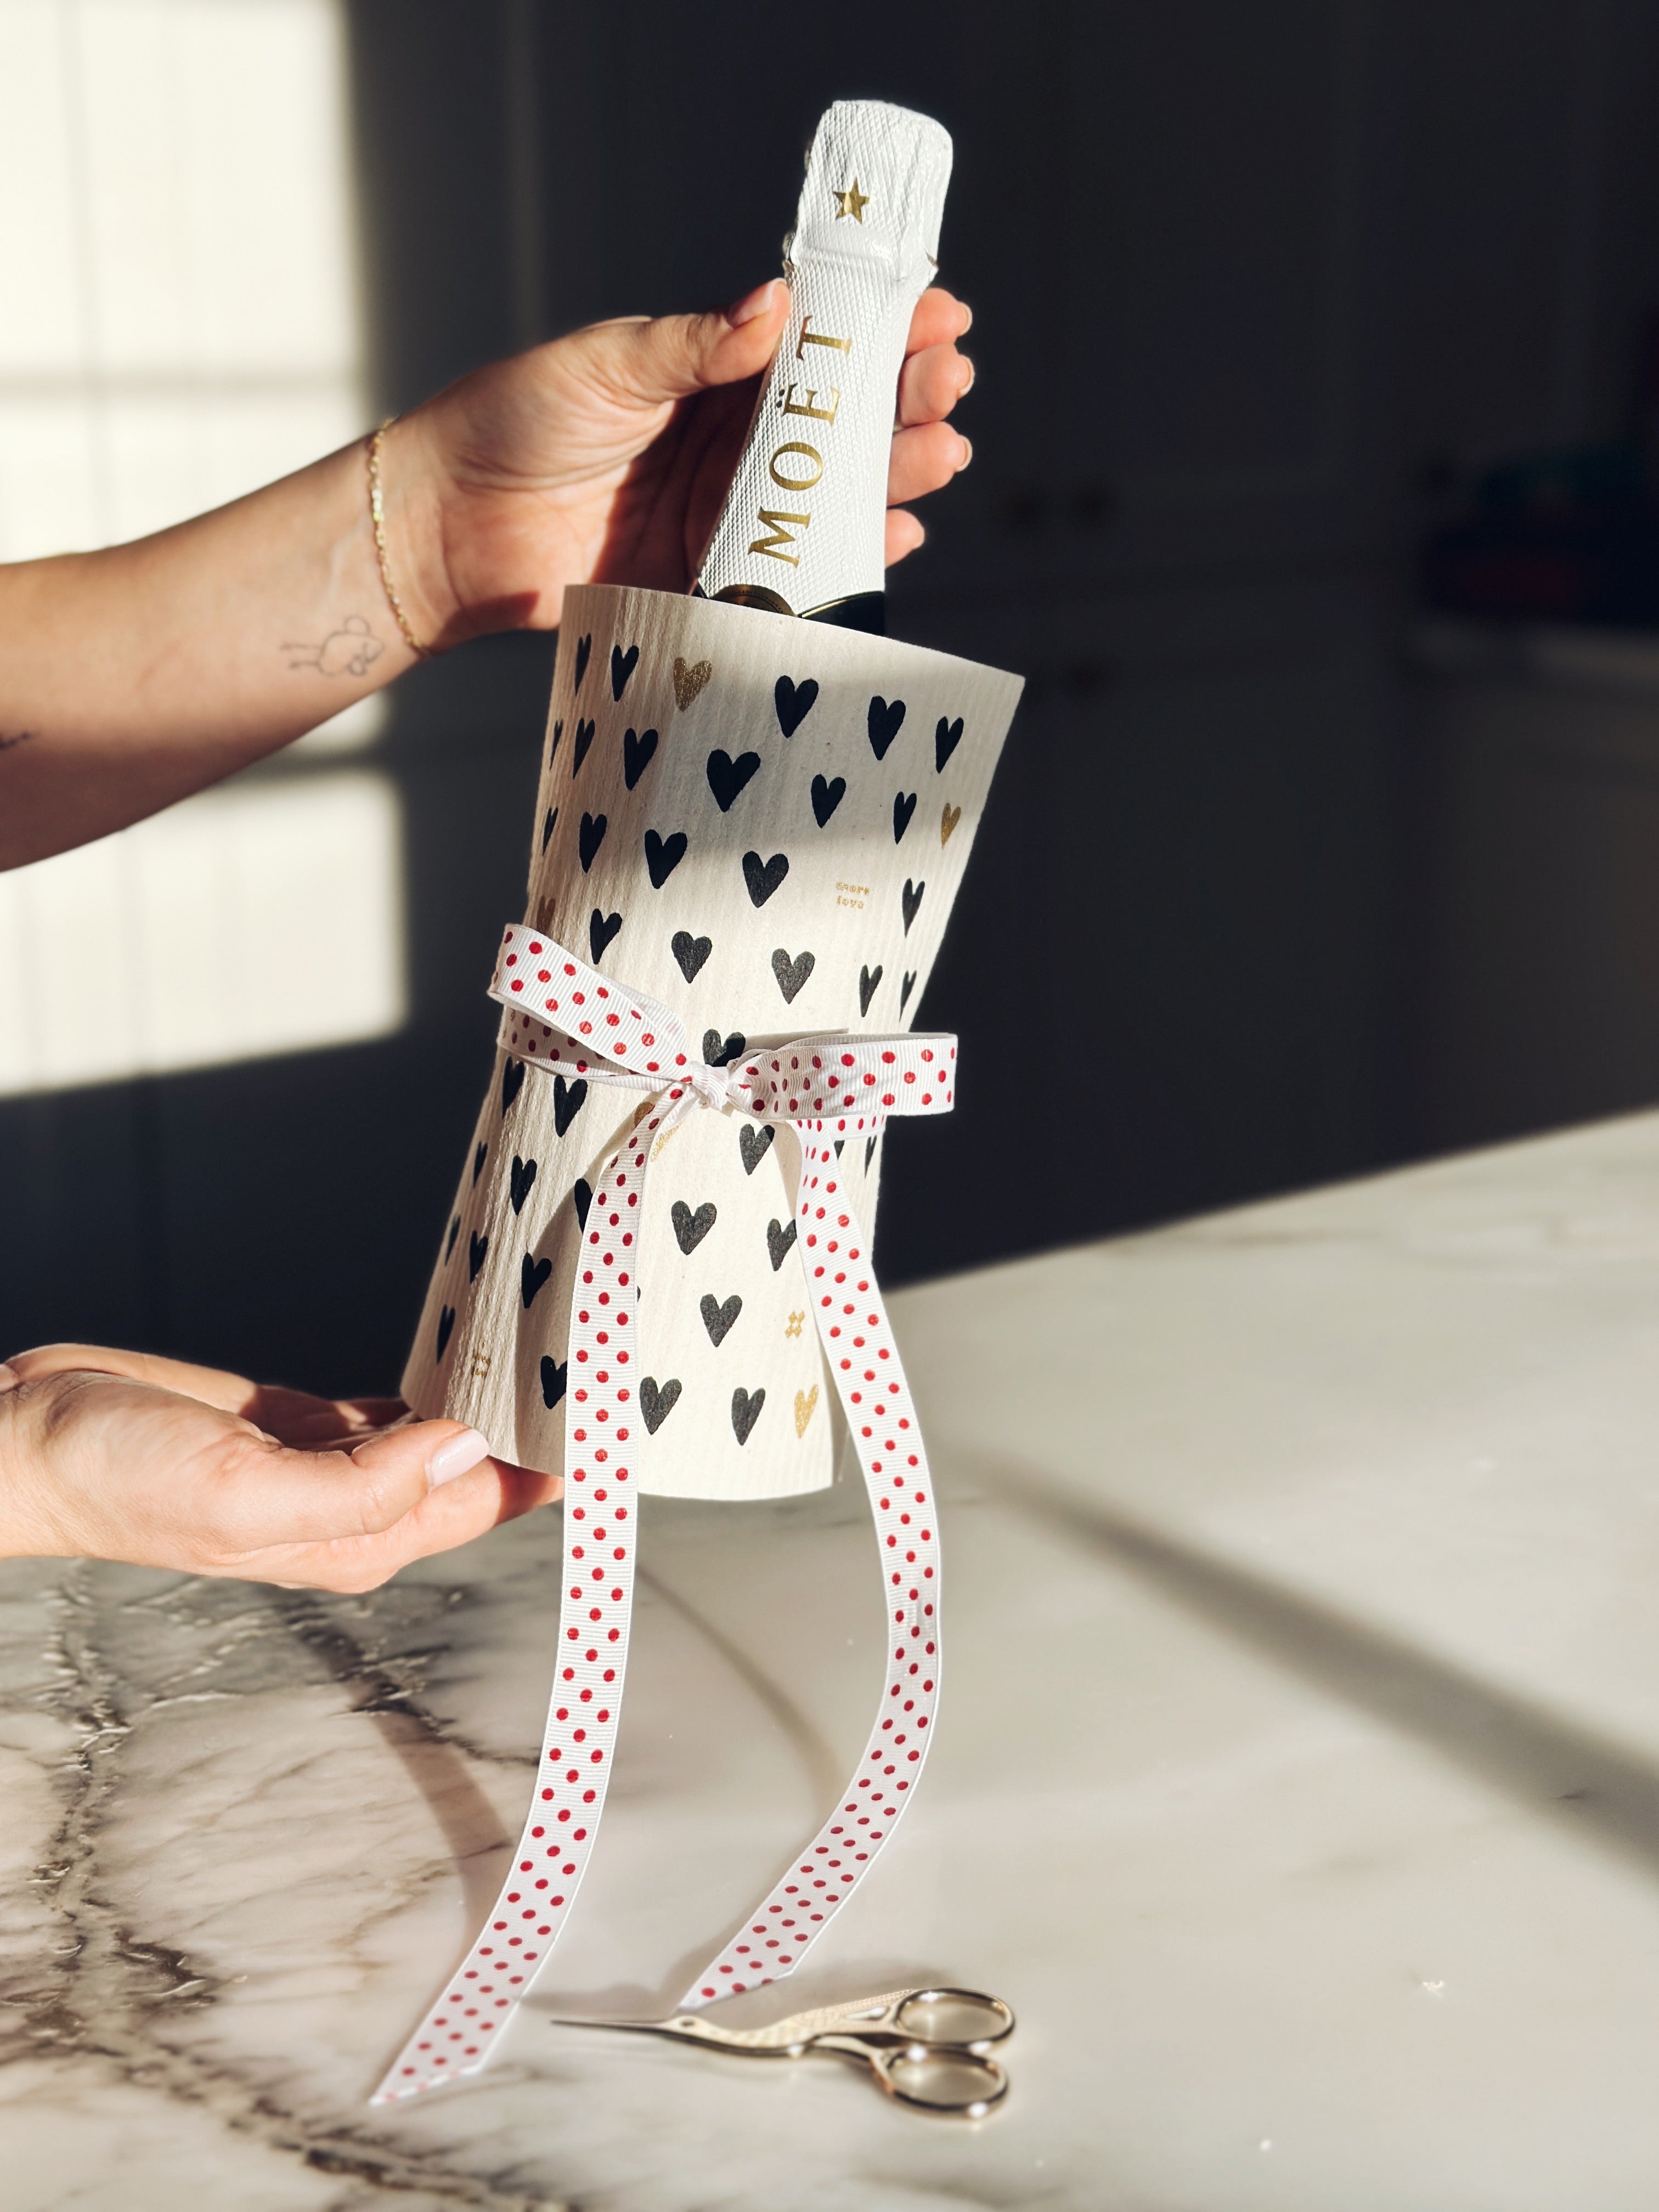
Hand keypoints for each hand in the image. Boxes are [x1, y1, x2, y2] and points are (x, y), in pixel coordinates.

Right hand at [0, 1345, 558, 1591]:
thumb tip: (463, 1452)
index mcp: (362, 1540)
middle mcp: (361, 1508)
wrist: (34, 1438)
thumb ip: (362, 1486)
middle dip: (539, 1417)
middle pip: (479, 1464)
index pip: (489, 1500)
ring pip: (443, 1426)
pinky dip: (437, 1372)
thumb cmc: (120, 1480)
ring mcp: (335, 1461)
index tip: (613, 1403)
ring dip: (495, 1389)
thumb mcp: (246, 1492)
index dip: (552, 1456)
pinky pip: (397, 1399)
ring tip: (561, 1333)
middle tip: (604, 1341)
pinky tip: (476, 1341)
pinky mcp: (305, 1418)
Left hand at [395, 281, 974, 645]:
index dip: (878, 329)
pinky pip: (793, 573)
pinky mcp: (709, 579)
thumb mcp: (605, 365)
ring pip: (832, 496)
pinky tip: (897, 538)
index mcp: (709, 375)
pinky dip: (849, 560)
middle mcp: (729, 444)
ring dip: (895, 476)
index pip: (813, 347)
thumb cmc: (513, 422)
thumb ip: (691, 346)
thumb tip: (776, 305)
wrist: (450, 528)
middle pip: (840, 423)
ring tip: (942, 453)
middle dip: (904, 401)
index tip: (937, 312)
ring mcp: (726, 513)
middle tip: (951, 386)